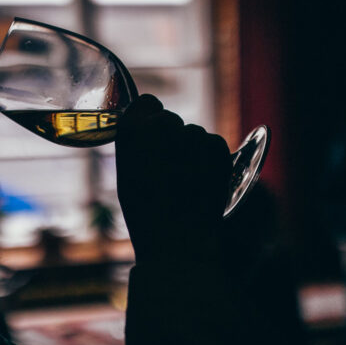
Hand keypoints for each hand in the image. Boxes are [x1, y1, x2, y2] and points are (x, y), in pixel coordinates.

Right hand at [115, 95, 230, 261]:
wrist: (178, 241)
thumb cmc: (145, 213)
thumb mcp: (126, 174)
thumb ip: (137, 145)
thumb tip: (149, 131)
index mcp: (133, 129)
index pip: (146, 103)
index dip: (149, 120)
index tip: (151, 139)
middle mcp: (163, 124)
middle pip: (170, 119)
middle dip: (171, 138)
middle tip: (167, 169)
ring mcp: (193, 134)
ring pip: (192, 134)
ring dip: (190, 150)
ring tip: (184, 182)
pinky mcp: (218, 147)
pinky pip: (212, 144)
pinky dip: (209, 159)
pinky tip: (200, 182)